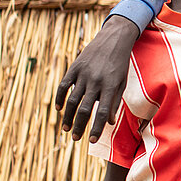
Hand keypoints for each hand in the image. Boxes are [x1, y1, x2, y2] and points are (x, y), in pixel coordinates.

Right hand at [55, 16, 138, 141]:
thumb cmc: (120, 64)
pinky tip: (58, 108)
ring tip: (66, 128)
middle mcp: (96, 81)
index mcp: (110, 87)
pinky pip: (64, 85)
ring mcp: (84, 74)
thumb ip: (115, 102)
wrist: (114, 40)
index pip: (102, 112)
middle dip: (80, 126)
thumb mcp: (122, 83)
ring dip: (68, 116)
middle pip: (85, 109)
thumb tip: (109, 122)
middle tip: (75, 138)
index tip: (91, 141)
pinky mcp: (74, 67)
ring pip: (72, 100)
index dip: (96, 128)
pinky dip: (59, 98)